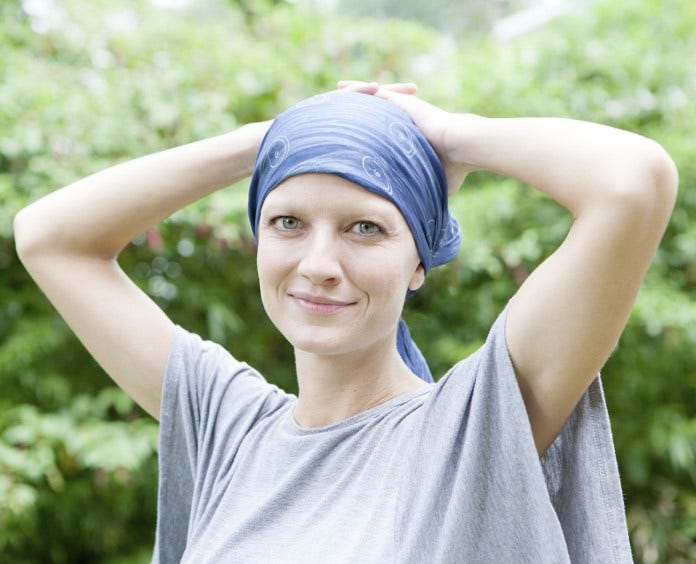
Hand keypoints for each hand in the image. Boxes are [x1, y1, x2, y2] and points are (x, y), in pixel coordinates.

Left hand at [337, 80, 472, 193]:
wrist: (461, 148)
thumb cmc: (453, 168)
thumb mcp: (432, 181)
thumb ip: (423, 191)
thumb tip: (422, 212)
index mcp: (410, 135)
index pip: (384, 129)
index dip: (371, 129)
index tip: (357, 133)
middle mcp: (404, 119)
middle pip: (376, 109)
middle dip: (359, 105)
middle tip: (341, 104)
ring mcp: (403, 109)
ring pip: (373, 97)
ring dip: (355, 93)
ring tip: (338, 89)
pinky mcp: (401, 102)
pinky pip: (375, 92)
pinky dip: (359, 89)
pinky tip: (344, 89)